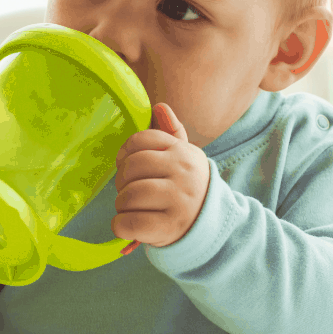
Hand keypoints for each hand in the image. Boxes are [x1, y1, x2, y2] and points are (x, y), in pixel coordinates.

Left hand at [112, 103, 209, 247]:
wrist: (212, 225)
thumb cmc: (188, 188)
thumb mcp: (186, 158)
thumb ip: (171, 133)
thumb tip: (159, 106)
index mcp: (183, 153)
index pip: (142, 140)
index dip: (125, 152)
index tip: (125, 165)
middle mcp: (183, 173)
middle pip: (131, 166)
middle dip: (121, 180)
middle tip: (127, 190)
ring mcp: (178, 201)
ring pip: (129, 195)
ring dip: (121, 204)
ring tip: (130, 208)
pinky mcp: (169, 227)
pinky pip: (130, 223)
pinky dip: (120, 225)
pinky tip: (127, 225)